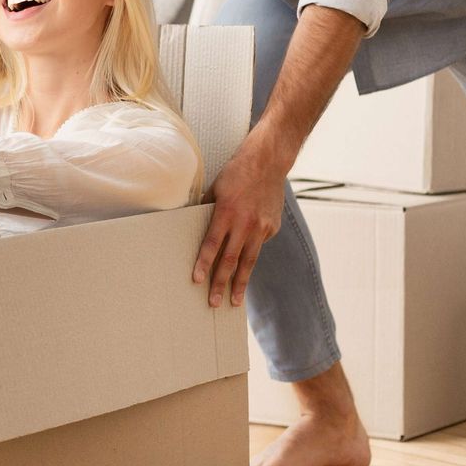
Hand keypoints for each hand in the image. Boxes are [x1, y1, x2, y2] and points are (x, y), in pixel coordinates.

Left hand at [192, 140, 287, 307]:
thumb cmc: (236, 173)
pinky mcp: (272, 228)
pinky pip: (258, 246)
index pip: (212, 243)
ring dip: (240, 283)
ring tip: (234, 301)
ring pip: (249, 261)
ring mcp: (261, 227)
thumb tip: (193, 228)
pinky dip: (250, 254)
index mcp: (226, 212)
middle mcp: (245, 223)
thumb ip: (206, 211)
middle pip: (231, 259)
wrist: (267, 163)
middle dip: (221, 283)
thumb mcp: (215, 189)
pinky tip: (245, 261)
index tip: (197, 280)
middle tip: (213, 302)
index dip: (204, 263)